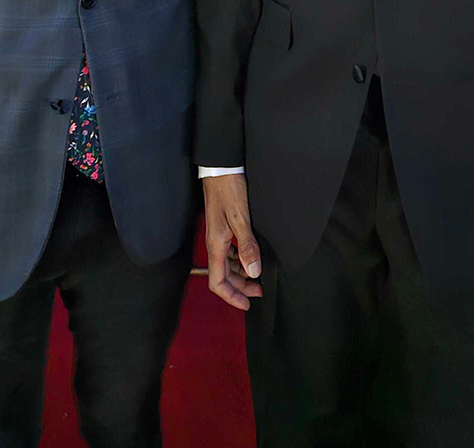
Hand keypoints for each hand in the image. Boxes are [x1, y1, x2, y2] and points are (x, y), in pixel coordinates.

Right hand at [203, 174, 262, 310]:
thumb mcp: (241, 219)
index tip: (247, 304)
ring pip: (226, 265)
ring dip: (240, 274)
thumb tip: (253, 272)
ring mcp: (217, 235)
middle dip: (240, 287)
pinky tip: (249, 258)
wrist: (221, 169)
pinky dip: (239, 260)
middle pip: (223, 276)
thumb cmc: (228, 190)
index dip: (231, 297)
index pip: (217, 282)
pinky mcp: (222, 227)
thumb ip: (247, 246)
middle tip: (259, 291)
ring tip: (257, 276)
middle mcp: (214, 243)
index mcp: (216, 245)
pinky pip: (229, 252)